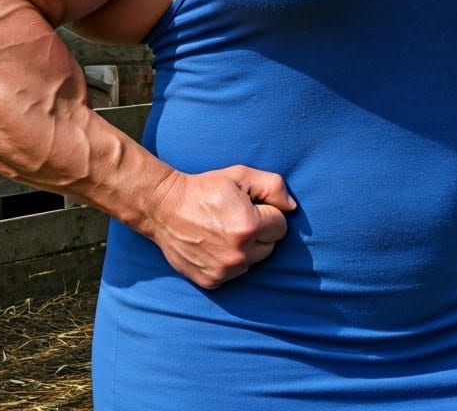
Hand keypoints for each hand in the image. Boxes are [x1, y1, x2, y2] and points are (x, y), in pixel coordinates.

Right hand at [147, 165, 296, 288]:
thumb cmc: (205, 188)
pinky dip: (230, 261)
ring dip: (246, 248)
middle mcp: (238, 254)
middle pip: (270, 246)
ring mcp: (224, 271)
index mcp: (248, 227)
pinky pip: (235, 274)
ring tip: (224, 230)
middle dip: (260, 232)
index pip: (281, 225)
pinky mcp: (212, 282)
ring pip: (254, 261)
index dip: (268, 212)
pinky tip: (215, 245)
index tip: (249, 205)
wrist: (165, 208)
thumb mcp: (241, 175)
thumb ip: (273, 187)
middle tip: (237, 217)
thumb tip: (292, 207)